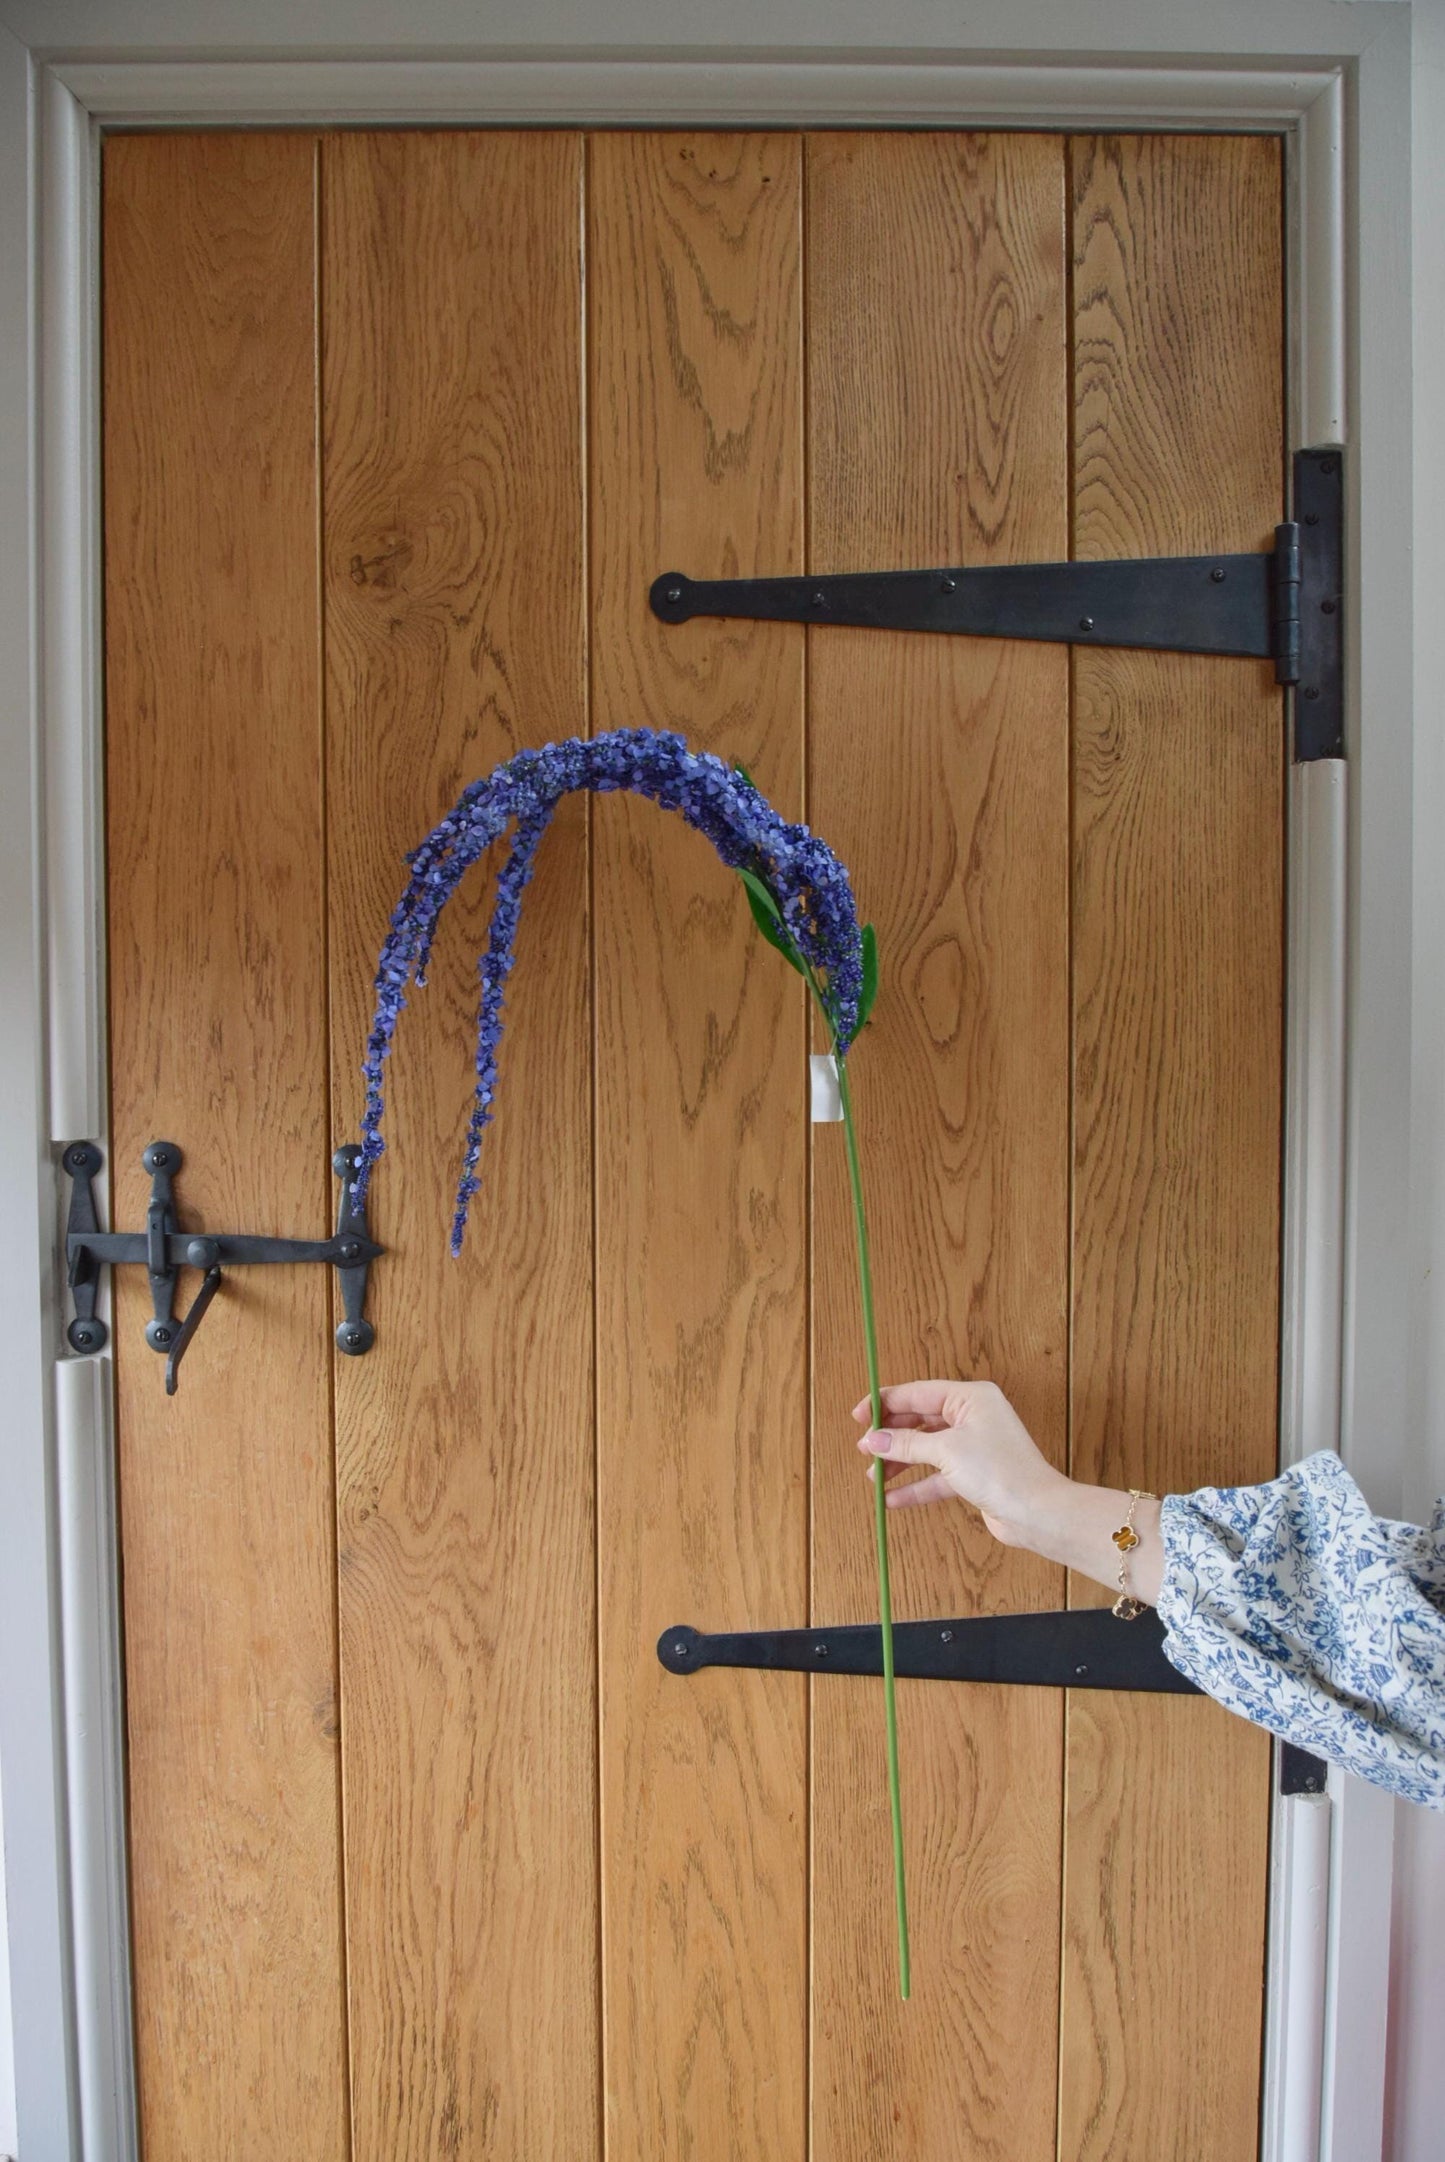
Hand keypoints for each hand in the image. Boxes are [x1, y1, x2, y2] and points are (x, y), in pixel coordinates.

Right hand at [853, 1378, 1065, 1546]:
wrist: (1036, 1512)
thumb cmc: (999, 1471)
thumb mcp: (946, 1451)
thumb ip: (907, 1444)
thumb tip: (873, 1439)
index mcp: (970, 1398)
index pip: (918, 1393)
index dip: (885, 1403)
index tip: (859, 1415)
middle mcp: (973, 1417)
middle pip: (920, 1421)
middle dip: (891, 1436)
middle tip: (863, 1448)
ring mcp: (974, 1446)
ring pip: (927, 1449)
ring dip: (900, 1463)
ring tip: (873, 1477)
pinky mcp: (974, 1474)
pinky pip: (937, 1475)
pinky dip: (916, 1486)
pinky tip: (892, 1499)